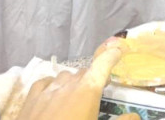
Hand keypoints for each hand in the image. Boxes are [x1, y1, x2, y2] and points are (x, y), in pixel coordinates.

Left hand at [15, 47, 137, 119]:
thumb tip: (135, 116)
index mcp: (88, 90)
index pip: (103, 63)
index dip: (113, 55)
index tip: (120, 50)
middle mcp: (68, 84)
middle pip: (84, 72)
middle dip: (93, 78)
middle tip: (97, 93)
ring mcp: (47, 91)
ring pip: (65, 76)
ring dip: (73, 82)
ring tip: (75, 97)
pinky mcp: (30, 100)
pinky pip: (44, 83)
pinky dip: (52, 85)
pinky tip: (52, 95)